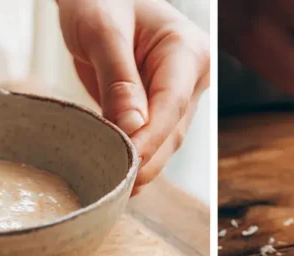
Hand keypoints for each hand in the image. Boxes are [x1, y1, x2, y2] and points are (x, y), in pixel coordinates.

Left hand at [59, 0, 209, 190]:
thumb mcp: (101, 30)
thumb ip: (117, 78)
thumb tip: (133, 128)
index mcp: (187, 50)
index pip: (172, 104)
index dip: (150, 138)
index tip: (127, 164)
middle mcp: (192, 76)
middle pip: (172, 130)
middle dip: (146, 159)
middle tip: (116, 186)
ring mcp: (179, 94)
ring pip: (165, 141)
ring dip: (142, 164)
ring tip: (113, 187)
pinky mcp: (162, 107)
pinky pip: (153, 139)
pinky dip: (136, 156)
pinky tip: (117, 175)